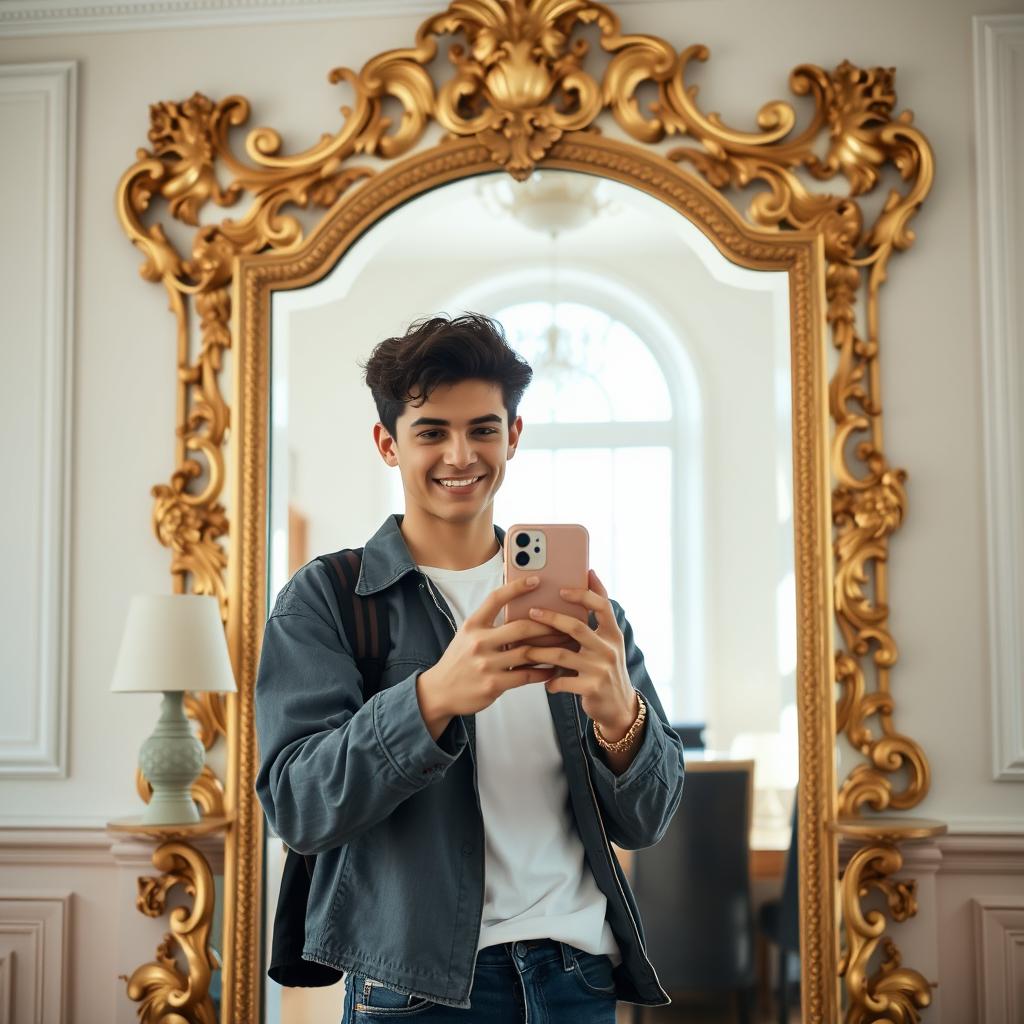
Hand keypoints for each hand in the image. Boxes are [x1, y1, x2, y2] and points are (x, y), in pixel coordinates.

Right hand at [417, 575, 558, 739]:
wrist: (440, 691)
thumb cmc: (459, 660)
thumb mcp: (467, 635)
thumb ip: (490, 625)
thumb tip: (522, 614)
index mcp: (473, 625)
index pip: (496, 599)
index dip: (517, 587)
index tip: (537, 580)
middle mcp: (479, 642)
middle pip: (521, 627)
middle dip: (547, 625)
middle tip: (564, 623)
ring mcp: (486, 664)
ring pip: (527, 652)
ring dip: (550, 649)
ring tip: (565, 645)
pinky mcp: (493, 684)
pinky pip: (525, 676)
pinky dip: (542, 672)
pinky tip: (553, 669)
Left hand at [518, 569, 637, 740]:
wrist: (620, 707)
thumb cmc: (606, 667)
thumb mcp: (609, 642)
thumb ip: (597, 616)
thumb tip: (590, 574)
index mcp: (613, 634)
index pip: (602, 606)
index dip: (583, 595)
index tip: (562, 589)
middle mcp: (609, 649)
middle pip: (577, 627)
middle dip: (551, 618)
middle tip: (531, 612)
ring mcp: (601, 669)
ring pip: (562, 655)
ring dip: (540, 652)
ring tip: (525, 650)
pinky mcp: (591, 688)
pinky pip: (562, 680)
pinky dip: (550, 680)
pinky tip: (544, 680)